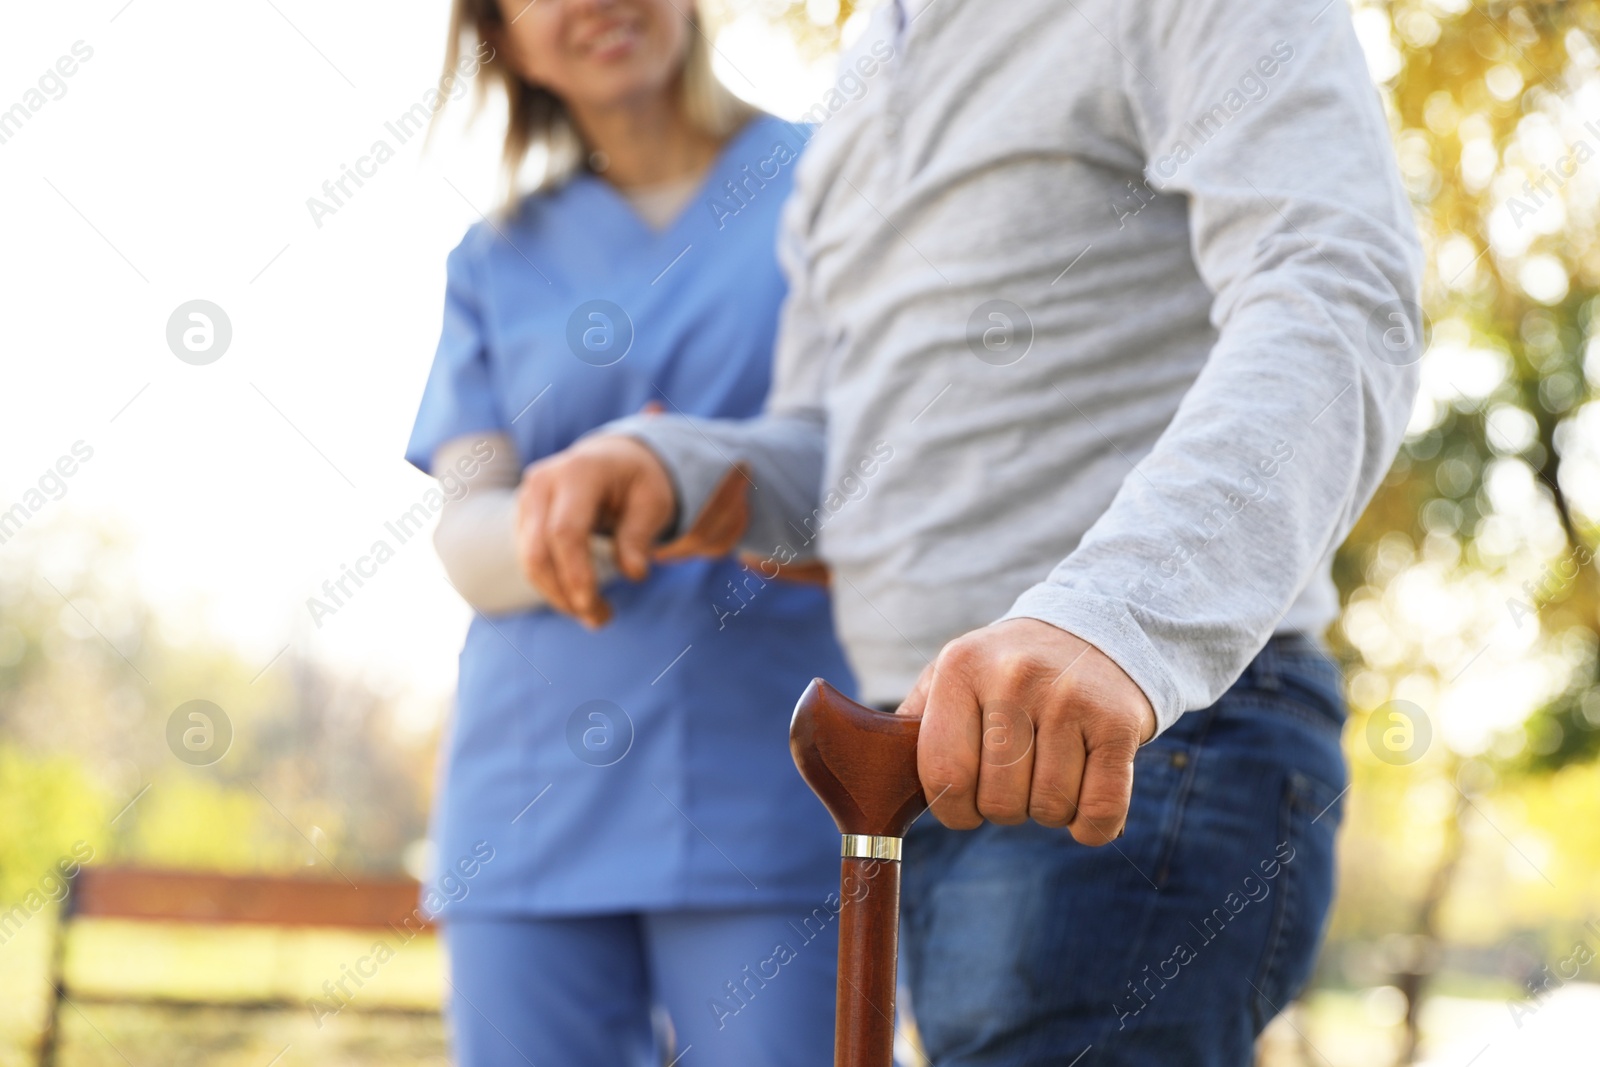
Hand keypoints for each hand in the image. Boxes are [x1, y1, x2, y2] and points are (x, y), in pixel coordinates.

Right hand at [515, 434, 751, 626]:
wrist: (615, 461)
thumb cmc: (639, 482)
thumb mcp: (653, 502)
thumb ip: (640, 535)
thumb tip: (635, 573)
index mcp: (578, 472)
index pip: (565, 531)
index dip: (575, 573)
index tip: (592, 606)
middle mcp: (543, 483)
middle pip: (538, 552)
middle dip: (564, 594)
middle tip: (601, 620)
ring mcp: (527, 500)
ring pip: (530, 561)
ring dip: (559, 597)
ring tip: (599, 617)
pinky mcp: (524, 519)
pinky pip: (532, 560)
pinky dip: (554, 586)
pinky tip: (582, 601)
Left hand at [897, 618, 1157, 844]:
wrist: (1097, 628)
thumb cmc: (1009, 669)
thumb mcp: (955, 674)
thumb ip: (915, 722)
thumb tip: (874, 780)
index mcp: (961, 669)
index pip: (943, 776)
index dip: (953, 810)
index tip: (966, 805)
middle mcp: (1014, 677)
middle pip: (998, 801)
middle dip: (1004, 809)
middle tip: (1017, 780)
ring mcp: (1069, 698)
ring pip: (1048, 809)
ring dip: (1049, 812)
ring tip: (1052, 774)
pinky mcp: (1118, 722)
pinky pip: (1099, 812)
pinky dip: (1090, 828)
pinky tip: (1084, 805)